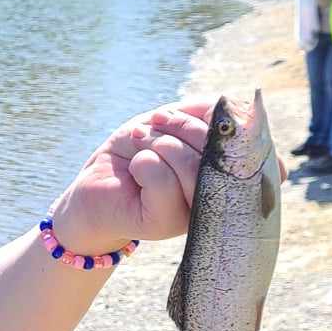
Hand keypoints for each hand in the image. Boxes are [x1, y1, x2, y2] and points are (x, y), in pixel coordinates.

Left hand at [51, 101, 213, 253]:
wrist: (93, 188)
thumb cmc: (132, 154)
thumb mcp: (167, 125)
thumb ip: (198, 113)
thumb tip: (224, 107)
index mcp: (224, 170)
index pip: (238, 135)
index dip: (204, 115)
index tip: (166, 116)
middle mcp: (217, 195)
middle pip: (215, 149)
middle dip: (176, 128)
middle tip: (145, 133)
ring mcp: (195, 213)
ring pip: (189, 163)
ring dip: (156, 145)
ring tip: (139, 152)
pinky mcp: (167, 224)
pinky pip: (162, 177)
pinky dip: (141, 164)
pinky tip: (134, 173)